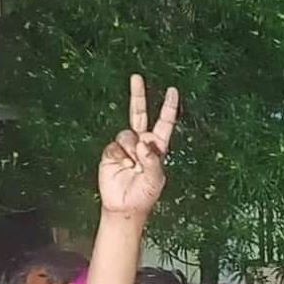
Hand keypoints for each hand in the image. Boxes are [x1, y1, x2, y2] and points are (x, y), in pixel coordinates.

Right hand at [98, 74, 178, 217]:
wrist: (124, 206)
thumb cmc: (144, 195)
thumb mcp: (155, 179)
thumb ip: (152, 159)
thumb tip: (142, 141)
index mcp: (157, 147)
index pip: (164, 123)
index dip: (168, 107)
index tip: (172, 90)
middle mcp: (141, 142)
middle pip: (139, 113)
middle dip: (138, 95)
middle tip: (136, 77)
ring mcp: (125, 146)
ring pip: (127, 134)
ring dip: (131, 148)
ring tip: (132, 165)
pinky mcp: (110, 152)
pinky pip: (115, 145)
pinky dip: (119, 155)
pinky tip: (121, 167)